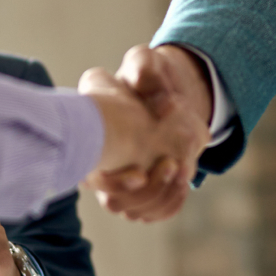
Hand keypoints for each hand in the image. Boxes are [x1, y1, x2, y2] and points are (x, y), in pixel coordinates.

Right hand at [85, 44, 212, 221]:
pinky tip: (182, 181)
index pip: (92, 176)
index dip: (113, 183)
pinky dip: (171, 202)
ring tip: (180, 168)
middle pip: (115, 203)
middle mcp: (104, 167)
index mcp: (94, 138)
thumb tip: (161, 105)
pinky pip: (155, 212)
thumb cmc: (147, 76)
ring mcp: (125, 183)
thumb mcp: (144, 64)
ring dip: (161, 195)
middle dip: (145, 191)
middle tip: (170, 164)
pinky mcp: (148, 189)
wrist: (166, 92)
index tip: (139, 173)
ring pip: (135, 211)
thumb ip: (144, 72)